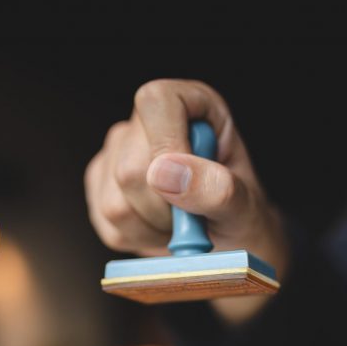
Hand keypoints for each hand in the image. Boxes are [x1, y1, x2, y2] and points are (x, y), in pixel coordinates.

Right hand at [84, 79, 289, 323]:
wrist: (230, 244)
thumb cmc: (243, 217)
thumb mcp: (247, 207)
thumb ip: (218, 188)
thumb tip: (164, 171)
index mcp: (189, 106)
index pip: (156, 101)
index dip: (165, 145)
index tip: (186, 185)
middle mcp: (147, 124)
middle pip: (131, 167)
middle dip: (167, 209)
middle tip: (197, 217)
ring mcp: (116, 152)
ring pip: (115, 203)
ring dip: (154, 228)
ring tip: (181, 224)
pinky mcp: (100, 184)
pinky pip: (107, 222)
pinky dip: (139, 238)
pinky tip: (160, 229)